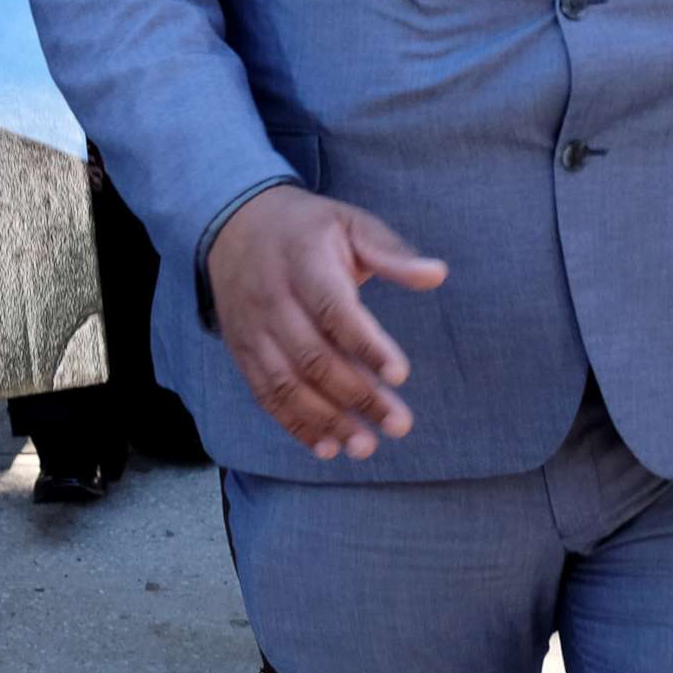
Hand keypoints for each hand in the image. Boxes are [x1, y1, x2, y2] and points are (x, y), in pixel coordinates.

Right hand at [205, 184, 449, 460]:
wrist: (234, 227)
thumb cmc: (308, 229)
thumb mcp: (350, 224)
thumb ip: (392, 253)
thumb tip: (438, 275)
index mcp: (303, 261)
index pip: (334, 310)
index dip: (366, 345)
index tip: (401, 375)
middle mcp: (272, 298)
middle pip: (313, 356)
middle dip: (358, 396)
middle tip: (400, 424)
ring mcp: (253, 328)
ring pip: (287, 383)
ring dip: (327, 420)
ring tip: (366, 447)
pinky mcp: (242, 350)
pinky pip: (266, 394)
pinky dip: (294, 424)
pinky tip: (327, 448)